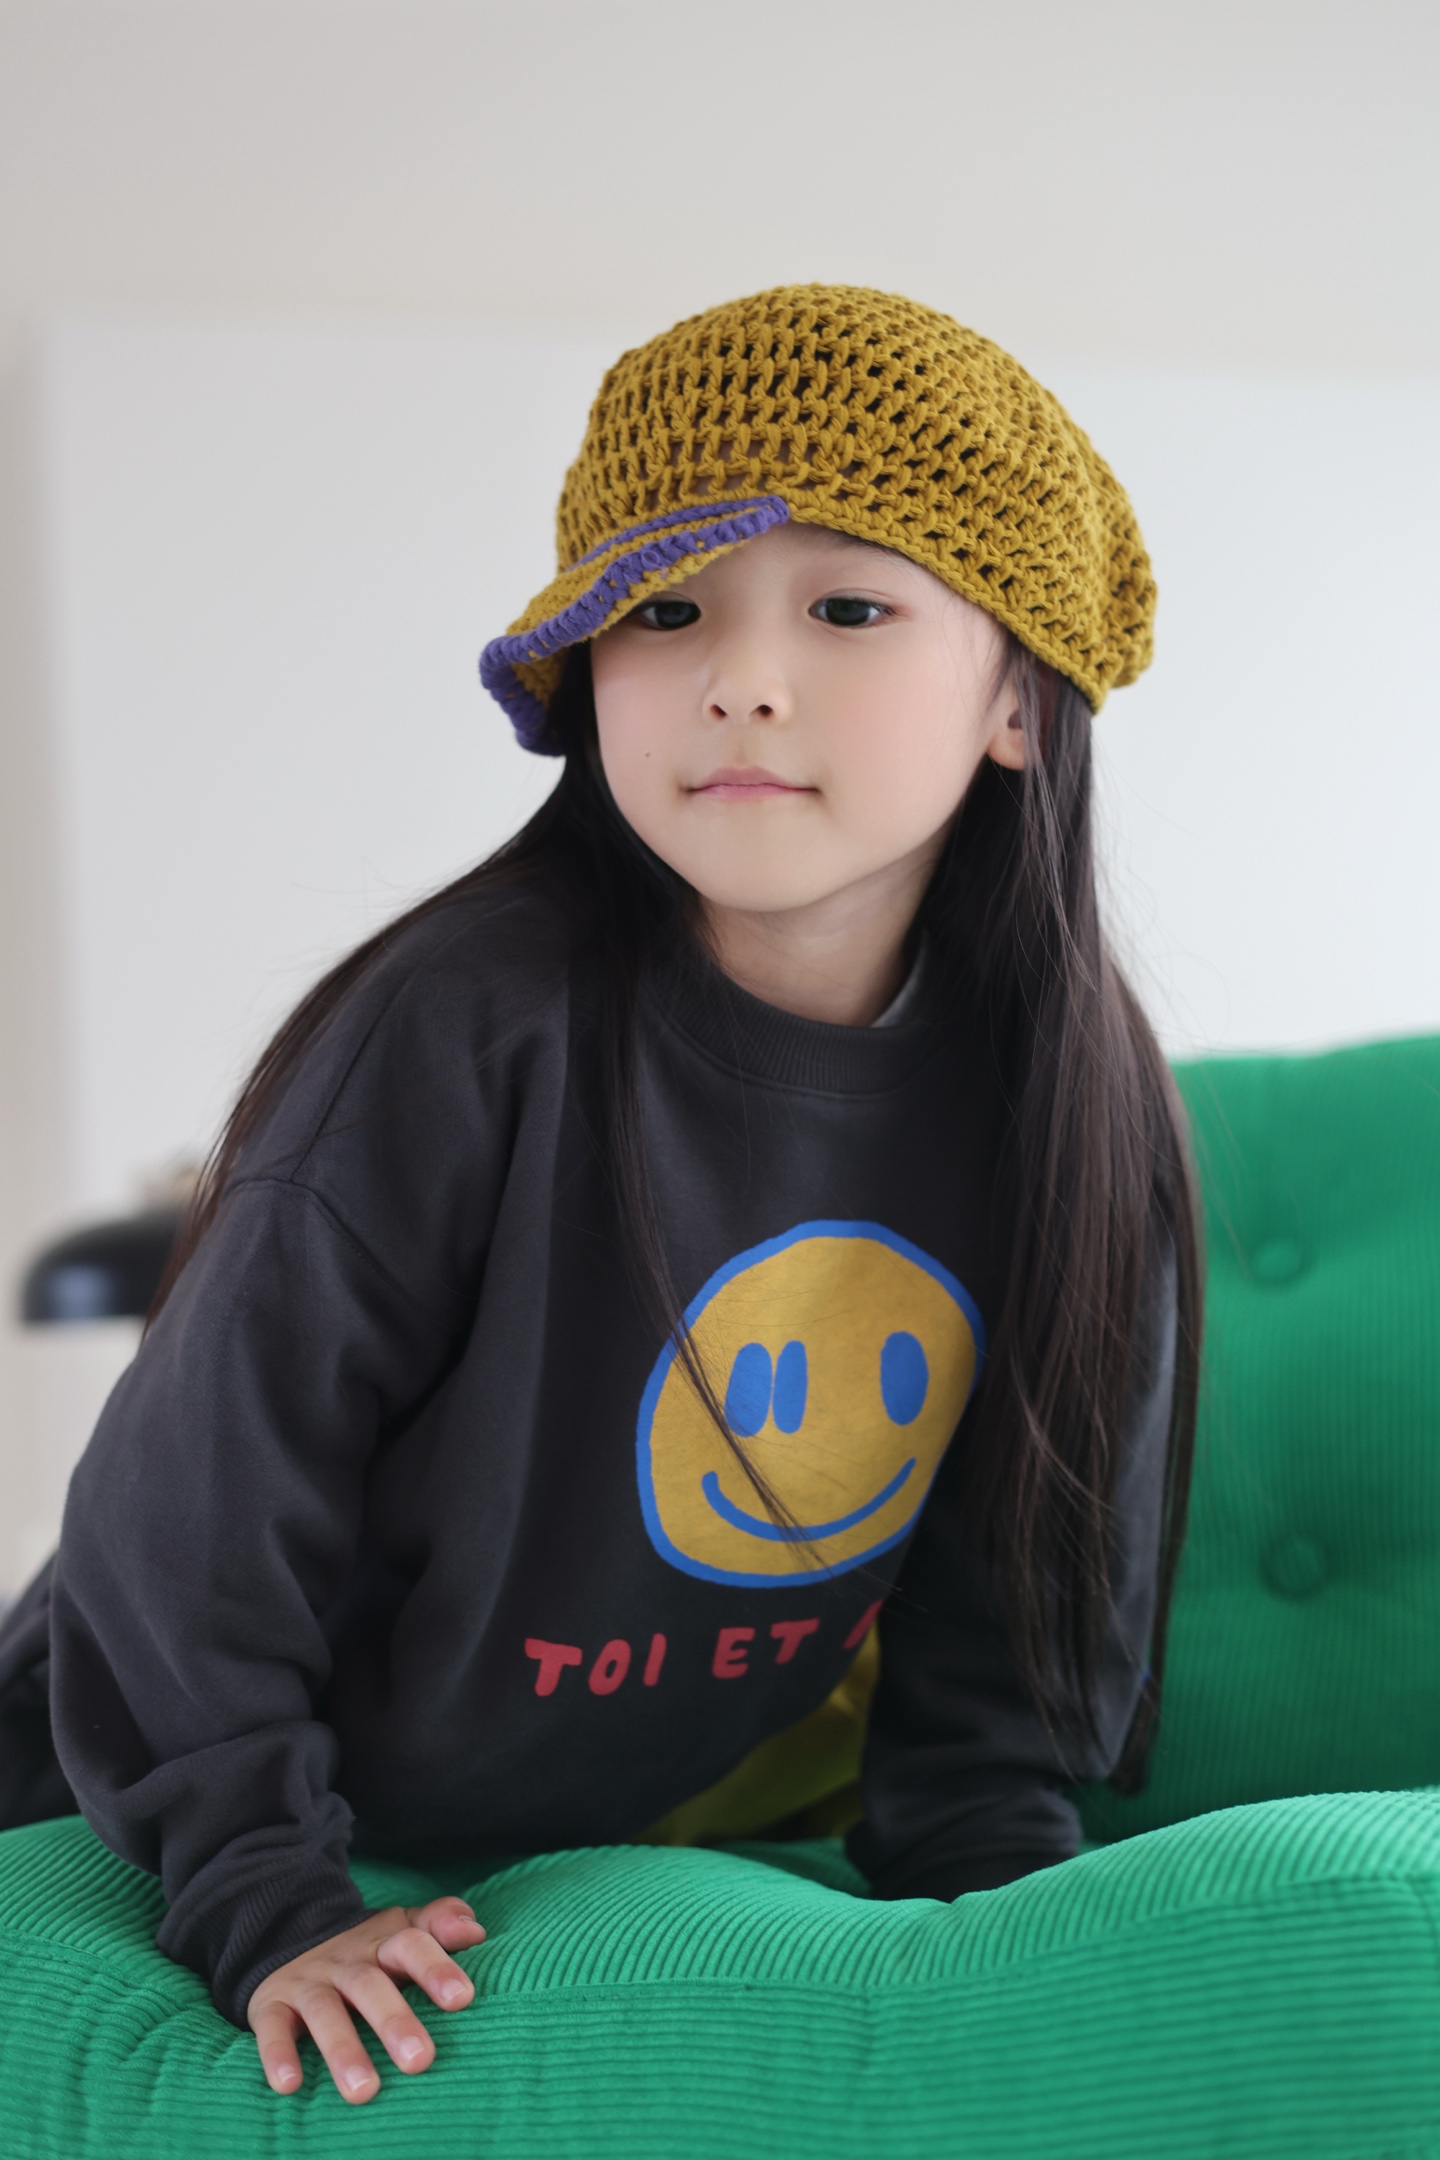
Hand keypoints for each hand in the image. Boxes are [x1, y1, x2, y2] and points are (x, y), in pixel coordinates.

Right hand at [247, 1896, 485, 2102]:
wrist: (289, 1938)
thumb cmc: (367, 1953)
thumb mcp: (402, 1929)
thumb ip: (439, 1924)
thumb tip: (475, 1930)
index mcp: (382, 1943)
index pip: (412, 1945)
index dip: (436, 1969)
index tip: (463, 1999)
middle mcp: (346, 1960)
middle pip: (369, 1984)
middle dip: (394, 2021)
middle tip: (421, 2060)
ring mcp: (307, 1981)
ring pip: (324, 2010)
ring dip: (343, 2049)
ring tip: (364, 2091)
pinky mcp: (272, 2004)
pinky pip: (272, 2027)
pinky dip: (278, 2054)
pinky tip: (289, 2085)